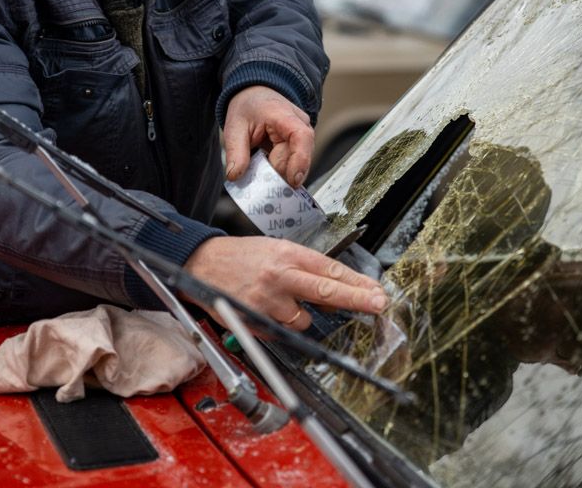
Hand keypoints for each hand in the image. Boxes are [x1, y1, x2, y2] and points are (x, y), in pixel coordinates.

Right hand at [184, 236, 388, 330]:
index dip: (357, 283)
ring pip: (303, 319)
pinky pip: (281, 330)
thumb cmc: (243, 257)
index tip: (377, 292)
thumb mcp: (278, 251)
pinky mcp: (254, 320)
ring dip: (299, 314)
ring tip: (278, 299)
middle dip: (356, 299)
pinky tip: (265, 308)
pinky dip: (279, 324)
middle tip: (378, 304)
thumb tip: (337, 291)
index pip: (330, 270)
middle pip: (326, 291)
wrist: (203, 263)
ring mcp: (266, 300)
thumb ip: (306, 270)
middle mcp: (279, 276)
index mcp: (288, 254)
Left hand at [223, 85, 312, 187]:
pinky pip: (293, 164)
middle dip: (278, 173)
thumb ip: (235, 153)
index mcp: (284, 116)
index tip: (293, 180)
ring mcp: (303, 136)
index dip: (300, 161)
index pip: (301, 138)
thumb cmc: (248, 107)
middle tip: (257, 180)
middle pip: (297, 158)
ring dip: (278, 172)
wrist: (255, 95)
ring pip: (296, 164)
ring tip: (259, 167)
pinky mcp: (300, 146)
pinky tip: (267, 168)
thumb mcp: (234, 128)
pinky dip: (280, 170)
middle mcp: (300, 125)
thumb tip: (235, 176)